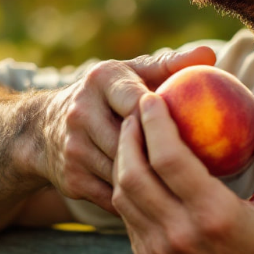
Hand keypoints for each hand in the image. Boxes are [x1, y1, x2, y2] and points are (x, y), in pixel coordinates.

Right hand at [36, 47, 216, 213]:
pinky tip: (158, 195)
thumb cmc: (109, 95)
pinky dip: (137, 196)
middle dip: (158, 150)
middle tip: (193, 160)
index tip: (186, 125)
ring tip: (177, 179)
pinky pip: (115, 195)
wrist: (43, 129)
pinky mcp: (72, 178)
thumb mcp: (132, 73)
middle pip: (132, 139)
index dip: (159, 114)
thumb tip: (209, 56)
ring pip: (125, 170)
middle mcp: (81, 111)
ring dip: (151, 176)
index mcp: (100, 80)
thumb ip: (170, 65)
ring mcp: (74, 147)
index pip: (135, 98)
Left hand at [113, 92, 253, 253]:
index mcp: (214, 215)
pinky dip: (125, 180)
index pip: (170, 160)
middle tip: (136, 107)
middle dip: (130, 133)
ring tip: (133, 129)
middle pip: (135, 173)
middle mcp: (179, 232)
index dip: (155, 124)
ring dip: (123, 155)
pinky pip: (125, 210)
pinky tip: (136, 160)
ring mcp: (158, 247)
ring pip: (123, 192)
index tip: (152, 97)